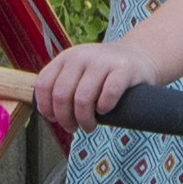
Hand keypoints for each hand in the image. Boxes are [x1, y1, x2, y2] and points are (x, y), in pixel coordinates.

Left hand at [34, 37, 148, 135]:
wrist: (138, 57)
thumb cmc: (104, 73)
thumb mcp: (79, 72)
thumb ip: (63, 86)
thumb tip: (48, 114)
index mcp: (67, 57)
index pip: (44, 85)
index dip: (46, 108)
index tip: (54, 119)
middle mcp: (82, 56)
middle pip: (61, 95)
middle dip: (65, 119)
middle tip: (73, 128)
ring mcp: (103, 61)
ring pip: (82, 98)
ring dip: (84, 120)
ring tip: (89, 125)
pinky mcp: (124, 69)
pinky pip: (108, 95)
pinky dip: (104, 108)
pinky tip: (105, 111)